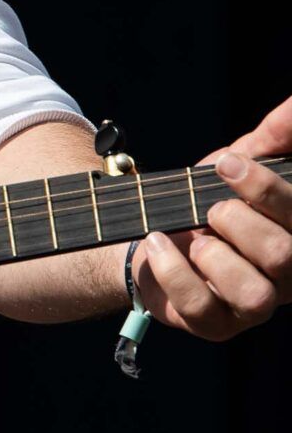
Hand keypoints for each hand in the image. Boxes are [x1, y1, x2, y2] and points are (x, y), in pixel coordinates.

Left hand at [134, 98, 291, 339]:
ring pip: (254, 293)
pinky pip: (200, 306)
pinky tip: (157, 244)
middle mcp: (290, 276)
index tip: (226, 165)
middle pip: (287, 255)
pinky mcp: (215, 325)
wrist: (154, 235)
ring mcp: (254, 306)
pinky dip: (173, 271)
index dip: (268, 189)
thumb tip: (291, 107)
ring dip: (214, 254)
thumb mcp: (240, 163)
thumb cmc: (209, 199)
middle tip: (210, 208)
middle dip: (239, 221)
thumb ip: (271, 137)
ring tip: (193, 235)